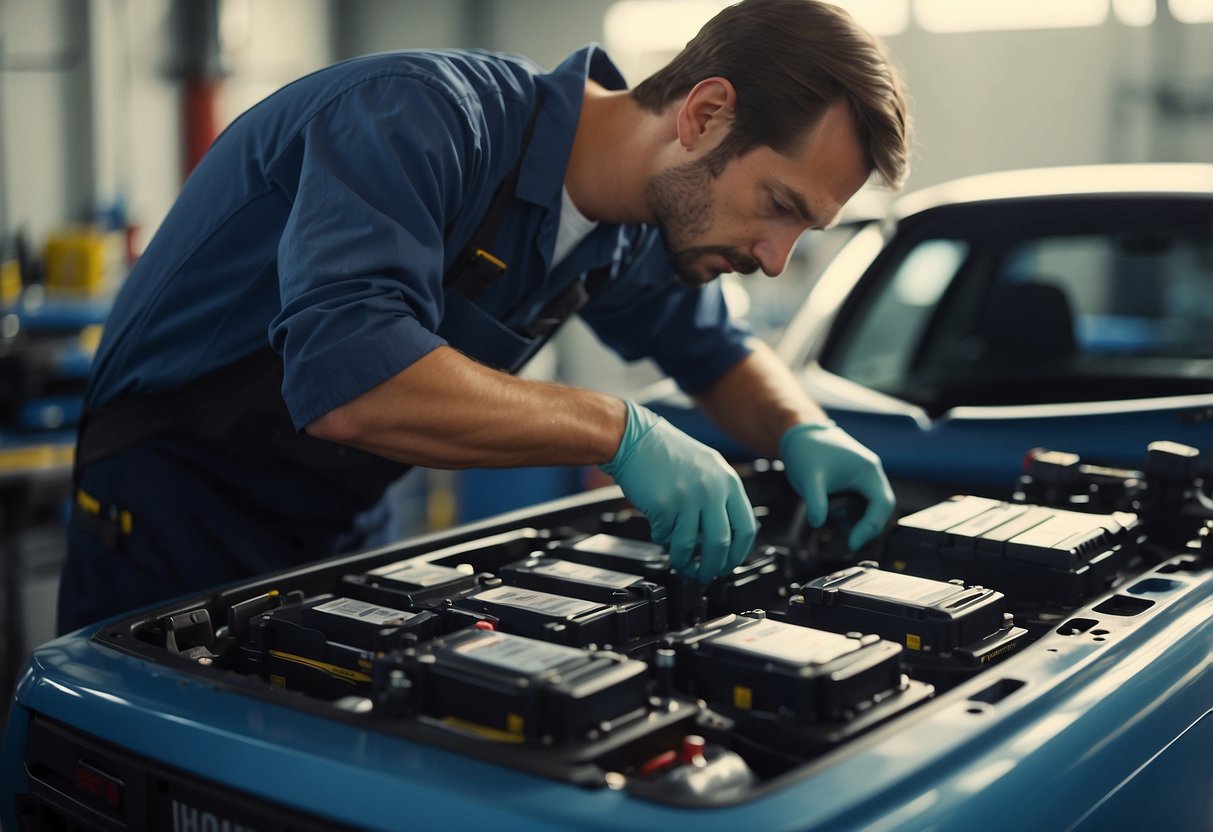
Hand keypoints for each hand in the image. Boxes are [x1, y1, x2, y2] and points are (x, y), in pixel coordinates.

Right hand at [601, 400, 757, 582]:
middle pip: (721, 543)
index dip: (738, 554)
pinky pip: (666, 536)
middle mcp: (711, 489)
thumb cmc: (668, 452)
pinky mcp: (664, 505)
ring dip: (685, 563)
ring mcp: (688, 497)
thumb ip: (721, 497)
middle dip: (713, 567)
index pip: (746, 528)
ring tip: (682, 565)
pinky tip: (661, 535)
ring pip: (691, 546)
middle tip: (706, 575)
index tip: (729, 564)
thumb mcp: (708, 467)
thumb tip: (727, 535)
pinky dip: (663, 542)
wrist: (635, 438)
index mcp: (728, 481)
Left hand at [780, 421, 894, 549]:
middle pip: (881, 507)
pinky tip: (838, 524)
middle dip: (869, 527)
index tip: (853, 542)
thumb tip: (818, 524)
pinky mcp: (855, 480)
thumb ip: (816, 502)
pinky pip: (862, 502)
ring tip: (844, 537)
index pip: (882, 504)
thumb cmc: (807, 451)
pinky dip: (854, 515)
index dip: (871, 526)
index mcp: (868, 470)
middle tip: (851, 544)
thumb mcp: (809, 479)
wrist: (799, 434)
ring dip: (862, 522)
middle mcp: (872, 473)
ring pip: (872, 506)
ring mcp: (865, 476)